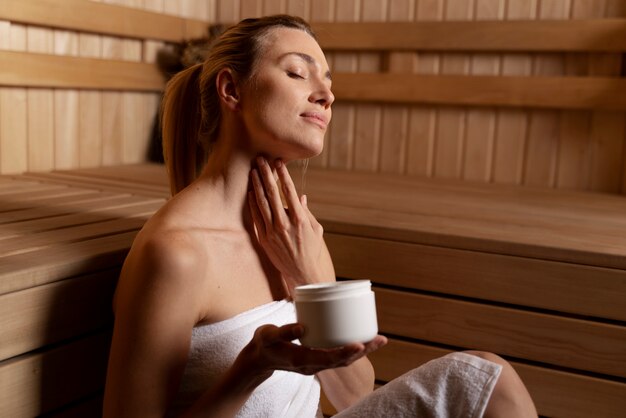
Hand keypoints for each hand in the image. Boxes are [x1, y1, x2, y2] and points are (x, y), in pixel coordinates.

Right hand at [238, 323, 387, 377]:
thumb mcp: (269, 335)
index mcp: (301, 360)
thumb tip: (303, 326)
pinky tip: (362, 341)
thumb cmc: (264, 344)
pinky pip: (338, 357)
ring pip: (343, 361)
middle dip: (363, 351)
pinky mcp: (317, 359)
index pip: (328, 358)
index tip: (361, 344)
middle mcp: (312, 365)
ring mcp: (316, 364)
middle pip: (343, 361)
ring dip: (362, 352)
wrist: (259, 359)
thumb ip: (284, 331)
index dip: (346, 352)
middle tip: (381, 339)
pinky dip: (351, 350)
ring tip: (378, 340)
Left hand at [248, 156, 332, 292]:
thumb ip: (306, 212)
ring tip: (253, 171)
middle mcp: (284, 223)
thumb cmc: (312, 250)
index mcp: (299, 218)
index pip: (289, 191)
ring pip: (261, 203)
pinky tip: (250, 192)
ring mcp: (272, 231)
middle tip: (261, 159)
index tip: (279, 162)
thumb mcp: (315, 229)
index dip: (283, 174)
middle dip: (266, 174)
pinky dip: (253, 203)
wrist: (303, 273)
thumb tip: (300, 197)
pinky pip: (256, 217)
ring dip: (256, 185)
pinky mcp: (264, 239)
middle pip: (272, 193)